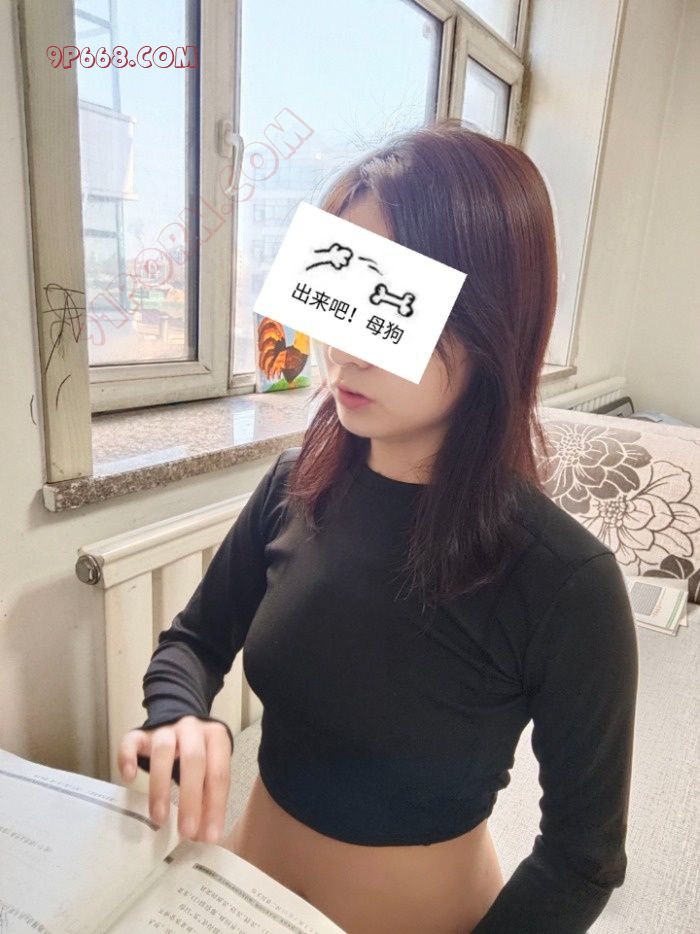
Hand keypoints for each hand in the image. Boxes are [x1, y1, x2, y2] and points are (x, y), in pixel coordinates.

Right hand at [118, 715, 232, 844]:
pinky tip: (129, 778)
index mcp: (216, 737)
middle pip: (193, 760)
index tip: (209, 837)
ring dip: (161, 786)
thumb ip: (209, 797)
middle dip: (191, 798)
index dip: (215, 806)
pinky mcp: (141, 734)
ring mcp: (166, 729)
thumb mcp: (211, 769)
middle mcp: (192, 728)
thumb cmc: (200, 754)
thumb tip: (203, 836)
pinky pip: (131, 742)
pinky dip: (128, 759)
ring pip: (163, 751)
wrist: (179, 723)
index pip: (219, 773)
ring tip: (159, 818)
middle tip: (186, 831)